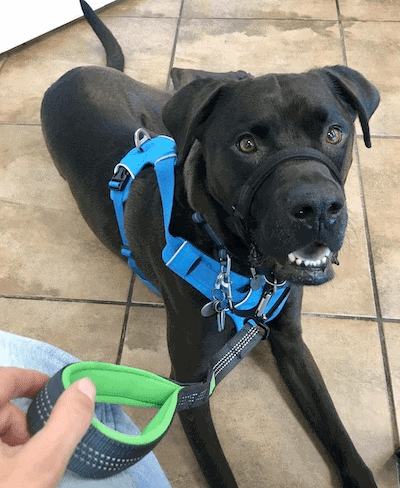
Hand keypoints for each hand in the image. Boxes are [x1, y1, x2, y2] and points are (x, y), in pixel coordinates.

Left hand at [0, 367, 95, 487]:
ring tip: (23, 467)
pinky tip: (9, 475)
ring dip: (10, 438)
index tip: (51, 388)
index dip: (30, 379)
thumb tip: (85, 386)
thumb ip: (66, 423)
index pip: (5, 377)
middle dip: (21, 421)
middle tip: (38, 446)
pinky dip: (0, 452)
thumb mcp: (40, 465)